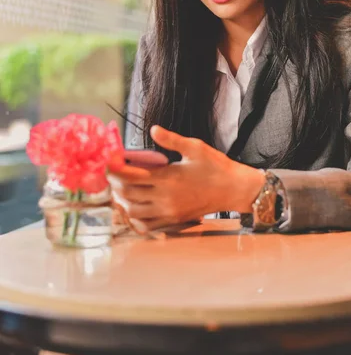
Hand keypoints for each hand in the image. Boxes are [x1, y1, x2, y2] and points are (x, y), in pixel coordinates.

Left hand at [108, 125, 263, 231]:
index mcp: (168, 177)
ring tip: (122, 187)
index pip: (130, 175)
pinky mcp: (173, 221)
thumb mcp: (195, 147)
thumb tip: (153, 130)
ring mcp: (168, 212)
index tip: (112, 159)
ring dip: (122, 200)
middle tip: (114, 172)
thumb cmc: (216, 167)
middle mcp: (165, 197)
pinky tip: (135, 205)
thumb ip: (171, 140)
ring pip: (132, 211)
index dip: (115, 168)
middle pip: (126, 194)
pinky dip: (135, 217)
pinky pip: (146, 224)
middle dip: (115, 183)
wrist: (234, 189)